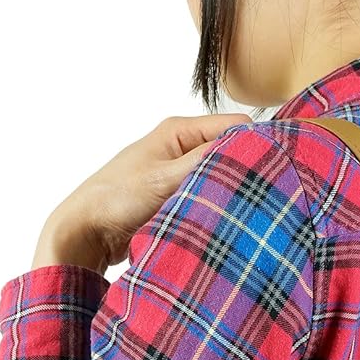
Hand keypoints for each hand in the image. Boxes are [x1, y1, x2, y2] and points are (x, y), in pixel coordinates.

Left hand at [31, 113, 253, 274]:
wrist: (85, 232)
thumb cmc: (116, 199)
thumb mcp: (166, 178)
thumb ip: (206, 161)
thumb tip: (249, 148)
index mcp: (178, 131)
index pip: (235, 127)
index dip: (256, 145)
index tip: (274, 171)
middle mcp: (180, 148)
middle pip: (229, 154)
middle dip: (244, 173)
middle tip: (263, 198)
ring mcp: (178, 174)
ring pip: (219, 179)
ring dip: (229, 195)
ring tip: (243, 213)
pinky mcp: (175, 199)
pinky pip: (206, 199)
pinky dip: (214, 209)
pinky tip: (224, 223)